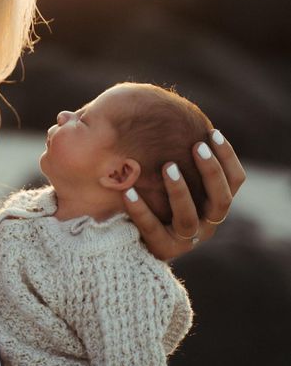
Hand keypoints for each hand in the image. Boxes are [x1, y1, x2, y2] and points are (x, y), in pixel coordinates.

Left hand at [124, 129, 245, 259]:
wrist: (138, 241)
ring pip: (188, 217)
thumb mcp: (175, 181)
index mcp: (215, 206)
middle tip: (196, 147)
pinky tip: (129, 191)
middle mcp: (207, 225)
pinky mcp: (162, 249)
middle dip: (211, 172)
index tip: (213, 132)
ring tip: (167, 166)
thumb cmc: (160, 199)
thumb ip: (182, 159)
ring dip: (180, 190)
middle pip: (221, 200)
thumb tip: (176, 116)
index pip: (235, 181)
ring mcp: (186, 240)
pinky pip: (151, 228)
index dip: (227, 157)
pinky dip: (141, 209)